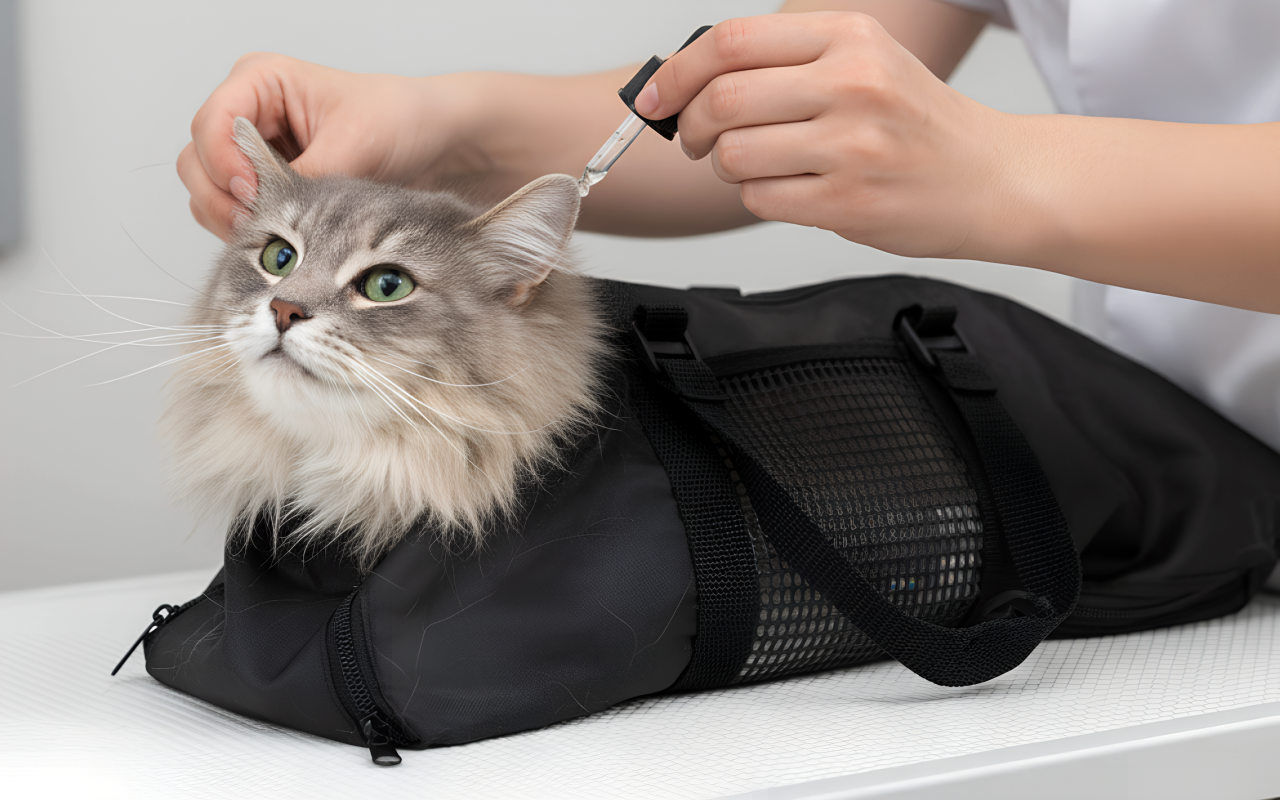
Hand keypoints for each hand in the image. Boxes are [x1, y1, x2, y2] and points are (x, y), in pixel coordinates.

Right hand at [178, 54, 487, 240]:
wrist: (431, 141)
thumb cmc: (397, 120)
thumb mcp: (354, 144)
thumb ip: (307, 176)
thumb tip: (271, 214)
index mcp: (260, 81)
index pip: (210, 125)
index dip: (225, 165)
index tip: (255, 195)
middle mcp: (247, 113)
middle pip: (196, 162)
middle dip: (222, 199)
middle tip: (258, 226)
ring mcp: (251, 152)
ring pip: (207, 192)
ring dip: (231, 220)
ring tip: (272, 236)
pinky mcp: (264, 186)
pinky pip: (232, 213)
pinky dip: (246, 230)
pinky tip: (277, 238)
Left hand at [634, 12, 1021, 259]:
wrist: (992, 178)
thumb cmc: (917, 125)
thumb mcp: (863, 63)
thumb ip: (786, 63)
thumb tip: (690, 79)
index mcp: (848, 37)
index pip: (730, 43)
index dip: (676, 73)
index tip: (655, 98)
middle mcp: (850, 83)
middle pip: (722, 100)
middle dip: (690, 128)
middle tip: (696, 141)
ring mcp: (851, 145)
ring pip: (733, 155)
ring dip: (727, 167)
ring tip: (760, 165)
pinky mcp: (847, 201)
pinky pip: (759, 199)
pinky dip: (757, 197)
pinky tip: (790, 189)